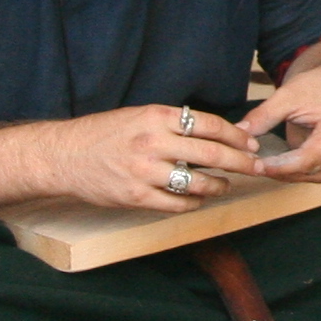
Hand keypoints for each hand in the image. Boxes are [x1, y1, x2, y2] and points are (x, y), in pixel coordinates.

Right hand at [44, 104, 267, 213]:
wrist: (64, 155)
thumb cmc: (103, 134)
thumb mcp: (138, 115)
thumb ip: (173, 123)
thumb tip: (213, 132)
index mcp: (156, 117)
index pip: (208, 124)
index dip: (235, 135)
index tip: (250, 142)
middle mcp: (152, 142)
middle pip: (211, 153)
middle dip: (241, 161)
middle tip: (257, 166)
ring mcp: (144, 172)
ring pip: (197, 183)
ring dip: (219, 185)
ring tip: (226, 184)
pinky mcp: (136, 197)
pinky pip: (177, 204)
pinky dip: (194, 203)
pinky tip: (199, 199)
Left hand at [241, 63, 320, 181]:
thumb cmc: (319, 87)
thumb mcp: (288, 94)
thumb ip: (264, 115)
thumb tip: (240, 132)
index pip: (307, 160)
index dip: (279, 166)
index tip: (256, 164)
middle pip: (305, 172)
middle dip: (276, 170)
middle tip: (249, 162)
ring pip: (306, 178)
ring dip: (282, 174)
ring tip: (259, 161)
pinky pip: (310, 176)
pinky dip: (291, 172)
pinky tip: (274, 163)